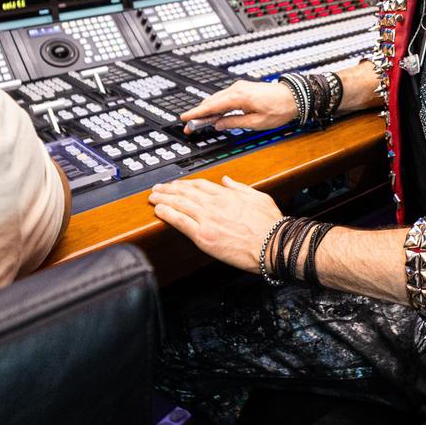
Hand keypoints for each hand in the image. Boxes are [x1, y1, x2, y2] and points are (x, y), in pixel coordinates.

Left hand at [149, 176, 282, 272]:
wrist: (273, 244)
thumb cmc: (270, 224)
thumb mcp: (258, 197)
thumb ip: (239, 187)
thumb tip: (227, 180)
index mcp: (227, 195)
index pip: (200, 185)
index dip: (185, 183)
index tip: (176, 184)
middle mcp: (214, 204)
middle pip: (185, 192)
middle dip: (169, 189)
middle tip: (157, 188)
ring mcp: (207, 219)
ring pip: (179, 204)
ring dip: (163, 199)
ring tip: (153, 197)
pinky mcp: (204, 236)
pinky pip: (180, 222)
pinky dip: (167, 214)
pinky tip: (159, 210)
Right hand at [178, 80, 296, 130]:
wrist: (294, 96)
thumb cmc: (279, 109)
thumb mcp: (256, 123)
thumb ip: (235, 122)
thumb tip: (219, 124)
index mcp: (239, 97)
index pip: (212, 106)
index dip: (197, 113)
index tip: (185, 118)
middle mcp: (237, 89)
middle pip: (211, 101)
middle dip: (199, 113)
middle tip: (190, 125)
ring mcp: (239, 87)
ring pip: (217, 98)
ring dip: (207, 108)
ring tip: (199, 121)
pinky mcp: (243, 88)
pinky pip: (224, 96)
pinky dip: (216, 104)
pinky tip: (214, 113)